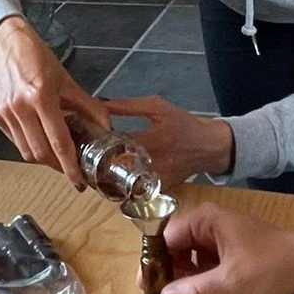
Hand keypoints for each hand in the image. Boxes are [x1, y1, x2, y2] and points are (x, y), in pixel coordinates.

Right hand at [0, 16, 106, 182]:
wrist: (8, 46)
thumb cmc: (40, 61)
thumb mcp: (68, 81)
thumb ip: (88, 107)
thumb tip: (106, 129)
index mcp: (41, 96)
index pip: (58, 141)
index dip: (69, 165)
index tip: (79, 181)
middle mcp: (20, 106)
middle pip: (40, 152)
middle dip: (57, 166)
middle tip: (71, 170)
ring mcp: (5, 112)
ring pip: (26, 152)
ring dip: (44, 158)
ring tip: (57, 154)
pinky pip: (16, 141)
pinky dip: (30, 146)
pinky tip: (40, 138)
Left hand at [100, 96, 233, 187]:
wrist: (209, 146)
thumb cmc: (182, 123)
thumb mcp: (157, 107)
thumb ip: (128, 106)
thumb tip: (100, 103)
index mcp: (155, 137)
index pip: (120, 143)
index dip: (101, 142)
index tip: (87, 140)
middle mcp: (157, 160)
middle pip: (120, 166)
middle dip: (101, 163)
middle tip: (85, 158)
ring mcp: (159, 177)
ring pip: (126, 183)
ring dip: (109, 177)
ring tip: (94, 170)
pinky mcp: (161, 188)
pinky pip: (136, 191)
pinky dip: (123, 187)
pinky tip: (112, 180)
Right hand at [161, 204, 293, 293]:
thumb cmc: (273, 266)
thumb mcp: (230, 281)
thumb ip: (195, 289)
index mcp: (206, 219)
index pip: (165, 236)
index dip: (152, 259)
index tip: (143, 284)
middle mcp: (209, 221)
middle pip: (174, 242)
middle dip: (164, 266)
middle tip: (156, 293)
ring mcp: (220, 233)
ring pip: (188, 251)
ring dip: (180, 271)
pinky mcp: (230, 246)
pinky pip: (203, 257)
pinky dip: (196, 272)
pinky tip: (194, 290)